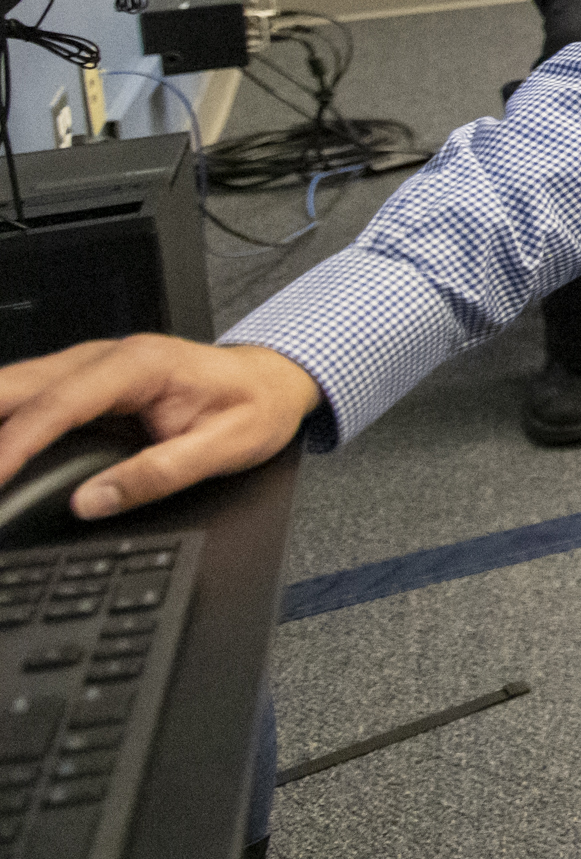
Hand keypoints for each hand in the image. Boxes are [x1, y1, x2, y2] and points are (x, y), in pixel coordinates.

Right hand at [0, 337, 322, 519]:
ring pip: (14, 384)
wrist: (276, 378)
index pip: (60, 403)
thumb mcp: (226, 448)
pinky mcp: (80, 380)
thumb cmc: (255, 406)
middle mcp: (106, 356)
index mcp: (141, 366)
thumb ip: (159, 475)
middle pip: (19, 383)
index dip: (16, 442)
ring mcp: (88, 364)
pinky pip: (26, 394)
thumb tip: (93, 502)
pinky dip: (1, 418)